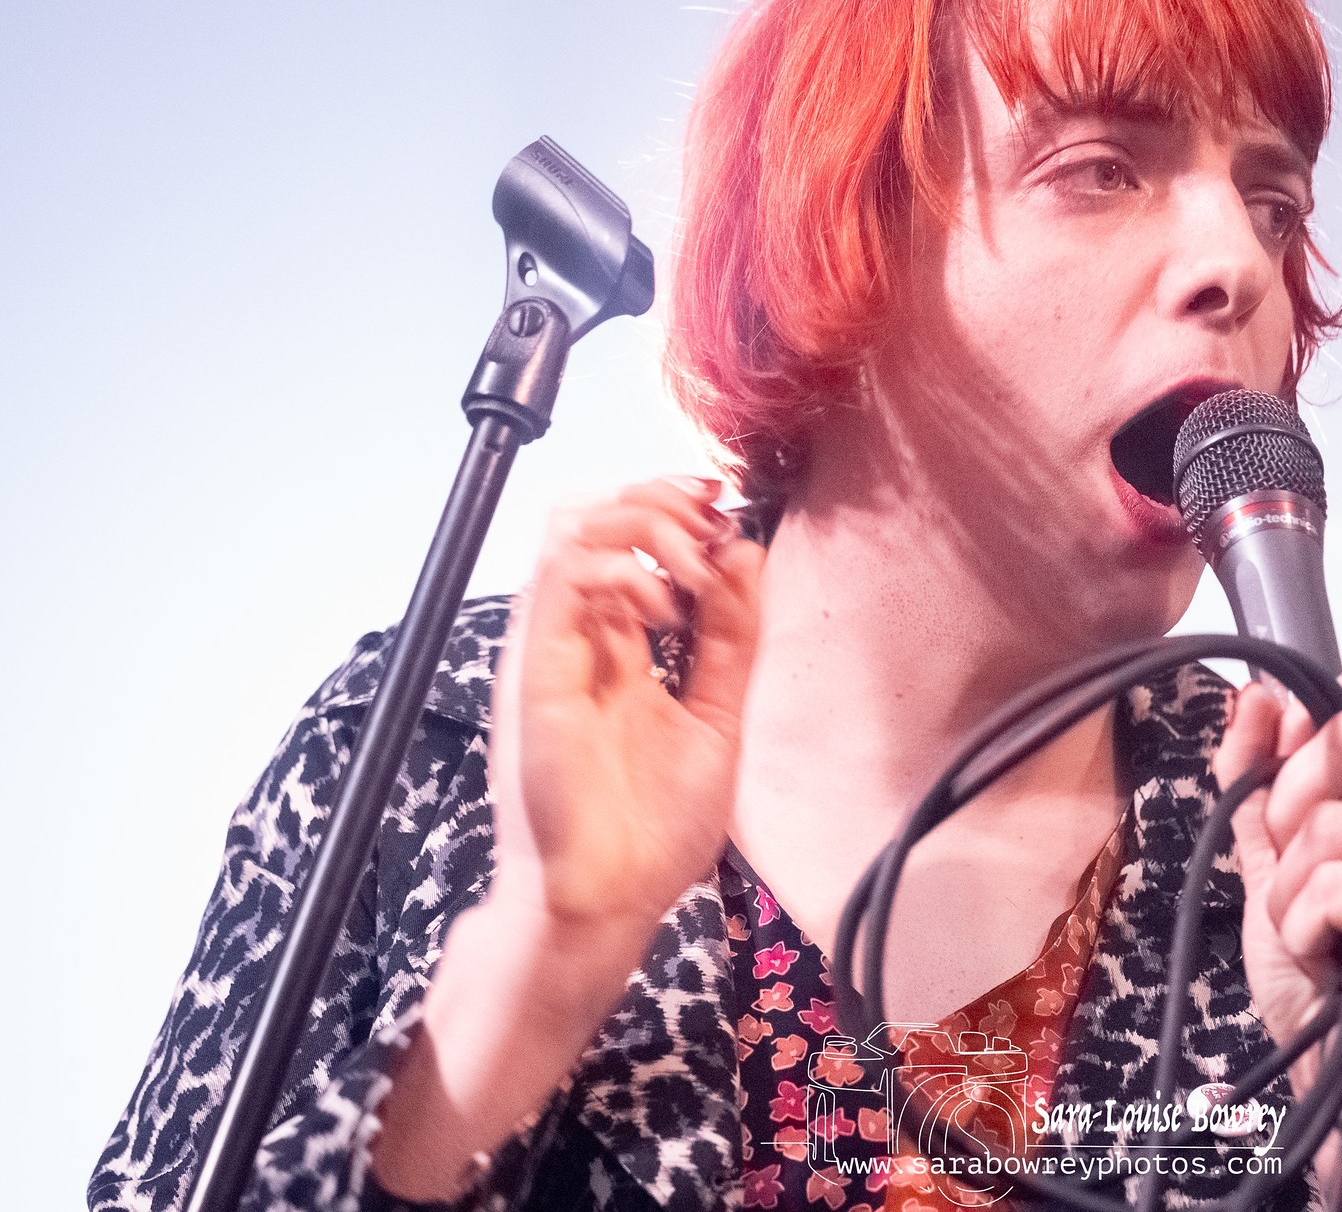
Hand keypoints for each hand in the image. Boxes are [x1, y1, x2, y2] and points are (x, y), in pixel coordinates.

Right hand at [490, 474, 763, 937]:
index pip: (632, 541)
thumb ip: (731, 640)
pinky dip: (621, 568)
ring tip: (694, 562)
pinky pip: (558, 578)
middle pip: (596, 516)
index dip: (677, 510)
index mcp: (617, 648)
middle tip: (712, 516)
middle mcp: (579, 639)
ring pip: (571, 527)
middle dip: (661, 498)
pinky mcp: (536, 670)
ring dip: (643, 521)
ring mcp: (552, 650)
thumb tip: (746, 552)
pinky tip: (667, 609)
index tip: (729, 512)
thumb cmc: (651, 831)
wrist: (607, 903)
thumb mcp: (718, 717)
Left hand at [1214, 671, 1341, 1211]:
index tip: (1278, 807)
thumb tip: (1255, 700)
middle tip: (1303, 891)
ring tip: (1321, 939)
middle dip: (1288, 816)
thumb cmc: (1325, 986)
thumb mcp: (1275, 867)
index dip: (1295, 745)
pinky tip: (1333, 961)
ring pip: (1328, 824)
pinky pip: (1336, 883)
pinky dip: (1306, 928)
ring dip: (1291, 895)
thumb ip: (1261, 784)